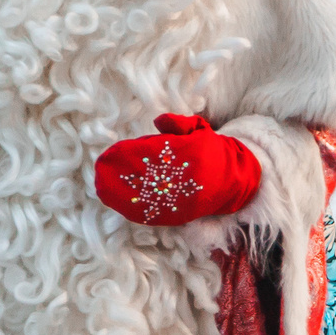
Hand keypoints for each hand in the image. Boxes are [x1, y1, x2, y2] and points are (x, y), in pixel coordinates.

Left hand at [93, 115, 260, 226]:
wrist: (235, 180)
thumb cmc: (213, 151)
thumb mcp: (200, 130)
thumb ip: (180, 123)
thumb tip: (159, 121)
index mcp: (192, 153)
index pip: (155, 153)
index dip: (131, 153)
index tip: (112, 152)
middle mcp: (186, 177)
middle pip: (148, 177)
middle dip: (121, 175)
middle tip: (100, 172)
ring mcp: (182, 198)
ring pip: (148, 197)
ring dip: (122, 194)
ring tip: (102, 189)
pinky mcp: (180, 213)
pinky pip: (155, 212)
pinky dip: (135, 209)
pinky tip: (118, 205)